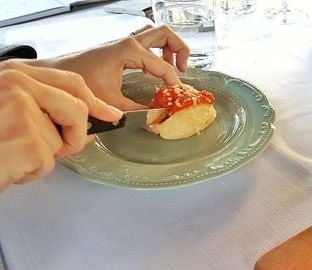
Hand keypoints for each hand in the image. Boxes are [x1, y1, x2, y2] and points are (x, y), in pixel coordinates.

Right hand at [0, 61, 121, 189]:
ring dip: (43, 157)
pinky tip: (9, 164)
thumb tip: (87, 116)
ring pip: (61, 140)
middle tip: (61, 147)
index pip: (70, 81)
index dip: (94, 100)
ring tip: (11, 153)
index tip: (109, 113)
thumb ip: (41, 104)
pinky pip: (49, 161)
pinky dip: (32, 171)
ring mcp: (22, 110)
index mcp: (14, 75)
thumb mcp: (9, 109)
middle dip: (74, 134)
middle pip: (77, 109)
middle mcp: (17, 86)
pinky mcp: (26, 138)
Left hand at [27, 25, 189, 110]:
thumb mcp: (111, 101)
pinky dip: (156, 51)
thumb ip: (136, 112)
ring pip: (156, 34)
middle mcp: (128, 41)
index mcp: (129, 50)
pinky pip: (146, 42)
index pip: (161, 64)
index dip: (173, 80)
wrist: (57, 74)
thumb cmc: (79, 83)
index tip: (177, 94)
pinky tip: (153, 70)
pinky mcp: (119, 47)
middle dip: (179, 49)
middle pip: (165, 33)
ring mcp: (123, 42)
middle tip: (182, 69)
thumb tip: (155, 122)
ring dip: (168, 47)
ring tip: (172, 67)